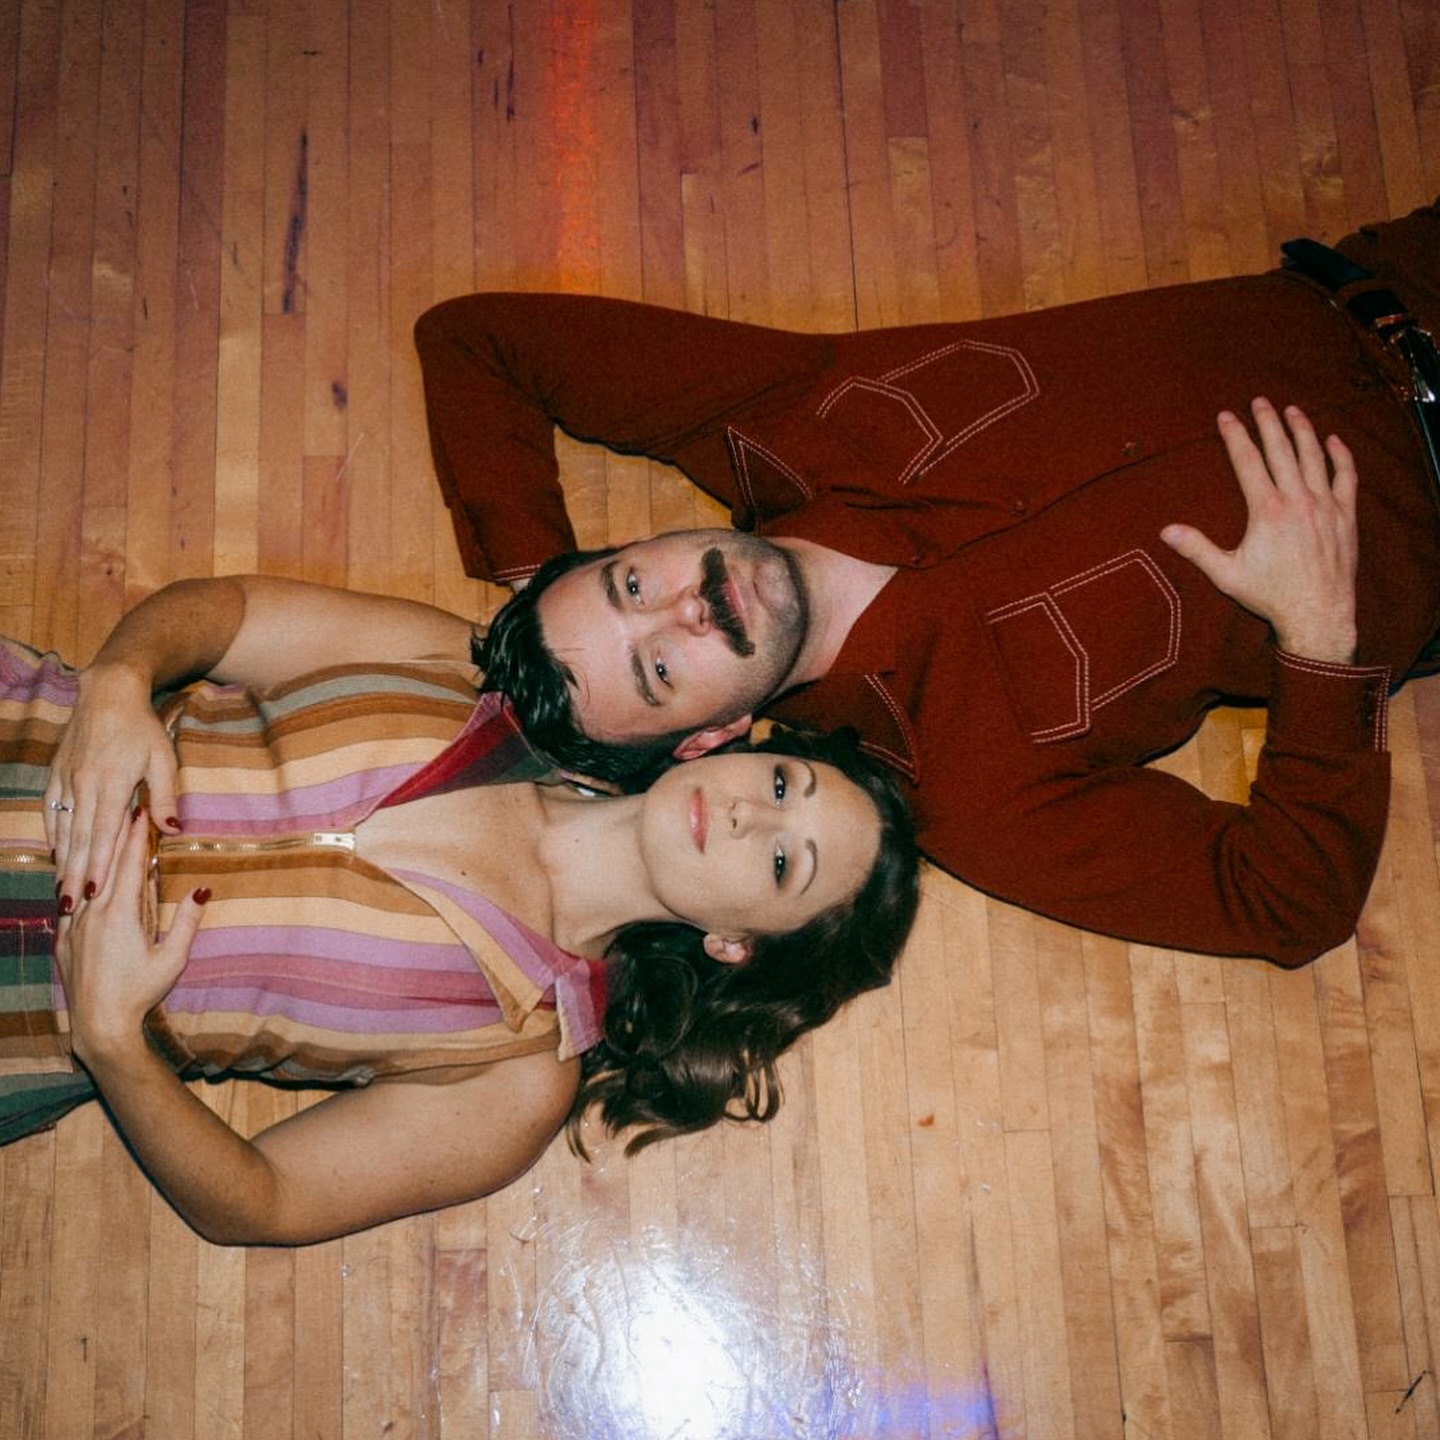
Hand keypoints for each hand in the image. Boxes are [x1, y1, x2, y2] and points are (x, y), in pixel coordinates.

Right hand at [45, 663, 181, 910]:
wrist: (108, 693)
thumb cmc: (143, 727)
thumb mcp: (164, 758)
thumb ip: (166, 796)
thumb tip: (173, 831)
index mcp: (112, 783)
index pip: (105, 834)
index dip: (99, 866)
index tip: (95, 894)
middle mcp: (84, 785)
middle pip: (79, 840)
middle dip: (75, 876)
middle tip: (69, 909)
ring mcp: (66, 780)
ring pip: (62, 829)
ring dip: (62, 862)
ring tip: (61, 892)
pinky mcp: (56, 774)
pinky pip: (51, 811)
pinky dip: (53, 835)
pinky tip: (55, 855)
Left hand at [55, 810, 206, 1066]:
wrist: (100, 1024)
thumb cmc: (141, 992)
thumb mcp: (173, 959)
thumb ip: (187, 923)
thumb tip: (202, 890)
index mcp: (120, 914)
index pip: (129, 864)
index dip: (136, 835)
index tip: (143, 810)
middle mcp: (93, 914)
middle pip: (106, 864)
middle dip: (117, 834)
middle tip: (125, 807)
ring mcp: (74, 926)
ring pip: (85, 879)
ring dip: (98, 855)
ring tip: (105, 832)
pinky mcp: (63, 940)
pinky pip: (69, 902)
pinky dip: (78, 882)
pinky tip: (81, 872)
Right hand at [1161, 398, 1358, 663]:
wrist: (1317, 614)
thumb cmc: (1270, 596)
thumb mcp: (1226, 575)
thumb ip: (1197, 548)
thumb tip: (1166, 531)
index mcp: (1267, 510)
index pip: (1247, 461)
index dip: (1235, 435)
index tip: (1226, 416)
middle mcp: (1298, 500)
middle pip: (1281, 450)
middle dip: (1268, 422)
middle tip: (1259, 401)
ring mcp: (1325, 505)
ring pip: (1313, 456)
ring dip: (1301, 430)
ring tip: (1292, 411)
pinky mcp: (1345, 515)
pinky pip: (1345, 476)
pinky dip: (1339, 455)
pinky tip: (1332, 440)